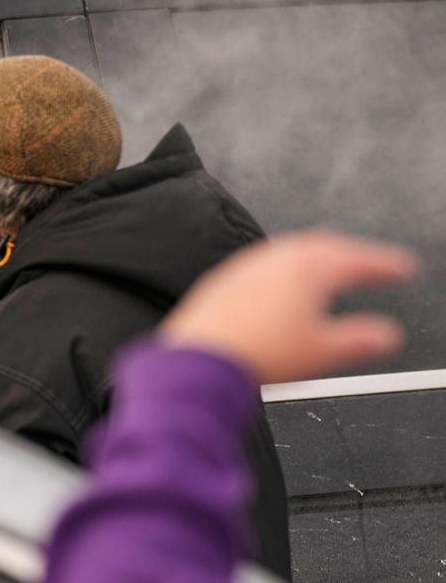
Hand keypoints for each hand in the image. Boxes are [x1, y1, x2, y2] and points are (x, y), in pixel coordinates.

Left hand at [160, 229, 416, 383]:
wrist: (199, 357)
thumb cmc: (254, 353)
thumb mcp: (322, 352)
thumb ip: (359, 340)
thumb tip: (386, 335)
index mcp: (308, 270)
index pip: (357, 259)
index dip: (385, 263)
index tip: (403, 267)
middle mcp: (276, 258)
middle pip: (324, 246)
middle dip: (351, 253)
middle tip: (370, 264)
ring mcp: (247, 266)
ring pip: (291, 250)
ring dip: (316, 256)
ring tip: (329, 269)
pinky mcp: (225, 279)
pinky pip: (264, 263)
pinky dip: (285, 268)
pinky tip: (281, 285)